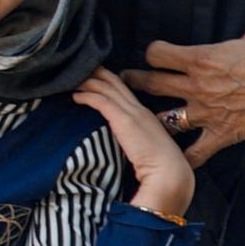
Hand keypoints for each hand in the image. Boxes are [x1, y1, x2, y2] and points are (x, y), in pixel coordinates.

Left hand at [74, 69, 195, 220]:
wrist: (171, 177)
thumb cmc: (162, 172)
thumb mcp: (147, 153)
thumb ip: (135, 146)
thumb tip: (123, 149)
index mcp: (147, 117)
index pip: (126, 92)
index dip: (111, 82)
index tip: (96, 78)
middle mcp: (140, 110)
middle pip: (116, 83)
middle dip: (98, 73)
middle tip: (81, 68)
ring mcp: (133, 113)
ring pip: (107, 88)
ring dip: (89, 82)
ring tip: (73, 80)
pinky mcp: (123, 120)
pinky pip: (101, 101)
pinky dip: (87, 96)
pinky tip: (76, 97)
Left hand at [123, 28, 244, 168]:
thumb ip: (243, 39)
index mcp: (200, 59)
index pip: (158, 53)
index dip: (154, 52)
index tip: (155, 53)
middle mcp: (195, 87)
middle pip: (152, 83)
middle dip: (135, 81)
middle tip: (126, 81)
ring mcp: (205, 113)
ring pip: (166, 119)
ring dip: (152, 120)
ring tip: (141, 121)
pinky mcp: (220, 135)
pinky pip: (196, 153)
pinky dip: (186, 159)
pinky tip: (176, 163)